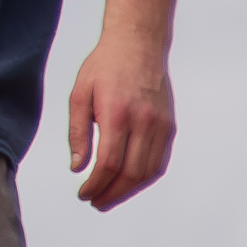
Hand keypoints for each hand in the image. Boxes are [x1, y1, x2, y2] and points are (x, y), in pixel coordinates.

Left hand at [67, 31, 175, 210]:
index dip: (96, 185)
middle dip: (111, 193)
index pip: (109, 163)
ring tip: (109, 196)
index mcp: (117, 114)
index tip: (84, 193)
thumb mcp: (79, 94)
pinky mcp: (168, 126)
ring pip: (148, 171)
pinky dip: (144, 177)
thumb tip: (78, 167)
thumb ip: (78, 133)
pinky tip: (129, 181)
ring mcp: (160, 125)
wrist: (137, 44)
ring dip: (128, 190)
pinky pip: (159, 161)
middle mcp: (143, 122)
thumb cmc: (105, 66)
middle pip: (130, 173)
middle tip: (95, 202)